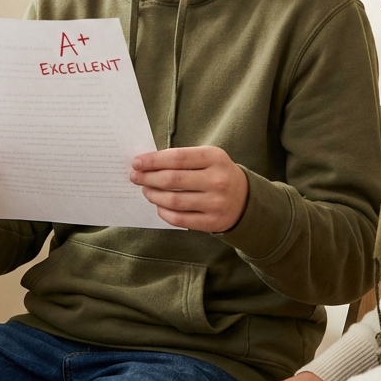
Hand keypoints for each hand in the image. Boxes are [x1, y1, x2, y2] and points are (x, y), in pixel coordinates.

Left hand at [130, 146, 248, 231]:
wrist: (244, 199)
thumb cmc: (217, 173)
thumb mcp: (207, 157)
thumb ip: (182, 158)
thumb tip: (147, 163)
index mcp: (215, 158)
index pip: (177, 157)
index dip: (153, 160)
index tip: (136, 162)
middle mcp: (217, 180)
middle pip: (173, 180)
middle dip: (148, 178)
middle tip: (135, 177)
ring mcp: (215, 203)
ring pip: (174, 201)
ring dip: (153, 195)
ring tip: (145, 190)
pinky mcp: (212, 223)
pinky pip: (179, 219)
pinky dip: (163, 212)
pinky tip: (158, 205)